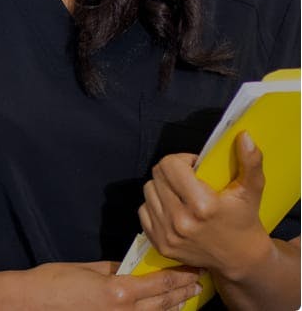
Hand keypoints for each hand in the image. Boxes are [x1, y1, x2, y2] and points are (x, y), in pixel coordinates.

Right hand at [24, 261, 200, 309]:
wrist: (31, 303)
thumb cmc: (53, 282)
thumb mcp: (86, 269)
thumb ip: (112, 269)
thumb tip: (128, 268)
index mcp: (120, 291)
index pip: (161, 284)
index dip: (180, 276)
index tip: (192, 267)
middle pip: (165, 303)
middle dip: (183, 292)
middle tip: (198, 282)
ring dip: (174, 307)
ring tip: (186, 298)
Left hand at [138, 131, 272, 280]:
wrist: (240, 259)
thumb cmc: (244, 220)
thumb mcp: (251, 189)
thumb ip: (250, 162)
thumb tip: (244, 136)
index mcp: (202, 206)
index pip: (169, 165)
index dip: (182, 160)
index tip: (195, 167)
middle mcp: (181, 221)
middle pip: (157, 175)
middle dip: (171, 172)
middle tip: (188, 179)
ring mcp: (167, 234)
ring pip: (148, 191)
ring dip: (162, 188)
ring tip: (181, 194)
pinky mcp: (159, 244)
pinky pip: (143, 210)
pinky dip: (155, 206)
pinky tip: (173, 208)